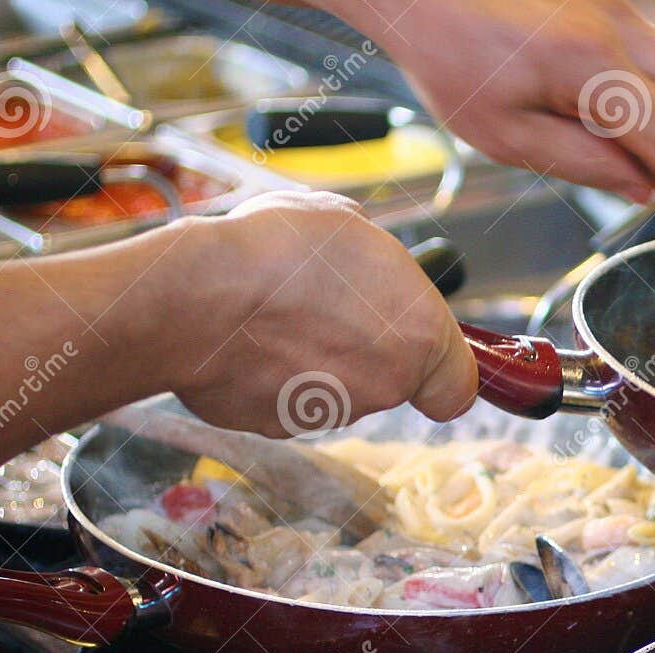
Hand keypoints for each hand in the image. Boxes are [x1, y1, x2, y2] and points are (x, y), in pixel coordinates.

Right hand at [173, 191, 476, 437]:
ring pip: (339, 389)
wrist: (196, 298)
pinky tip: (248, 338)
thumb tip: (369, 264)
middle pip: (392, 377)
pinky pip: (288, 399)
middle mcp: (386, 384)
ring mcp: (333, 412)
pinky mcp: (280, 426)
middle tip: (327, 307)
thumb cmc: (276, 253)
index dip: (442, 370)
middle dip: (366, 348)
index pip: (458, 386)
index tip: (422, 351)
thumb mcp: (346, 223)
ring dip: (318, 359)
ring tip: (277, 313)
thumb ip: (376, 260)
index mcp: (420, 335)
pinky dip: (273, 376)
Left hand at [328, 0, 654, 218]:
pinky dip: (644, 82)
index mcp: (586, 62)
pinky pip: (654, 47)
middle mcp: (614, 21)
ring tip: (605, 131)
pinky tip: (592, 95)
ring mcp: (618, 1)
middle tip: (651, 174)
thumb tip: (641, 189)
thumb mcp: (503, 135)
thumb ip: (581, 163)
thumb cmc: (447, 52)